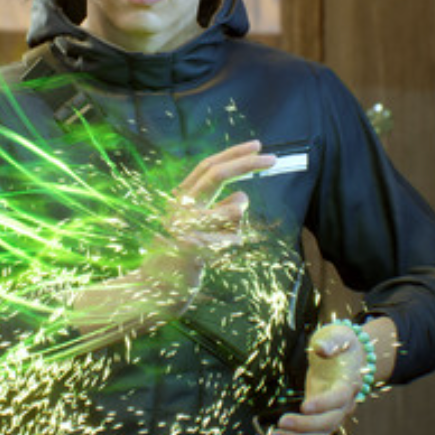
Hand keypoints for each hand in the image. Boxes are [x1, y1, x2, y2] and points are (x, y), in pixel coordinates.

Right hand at [67, 141, 274, 336]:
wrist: (160, 288)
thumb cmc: (183, 254)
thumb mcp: (200, 225)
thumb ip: (217, 208)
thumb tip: (242, 195)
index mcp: (181, 198)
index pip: (207, 167)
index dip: (232, 154)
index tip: (257, 146)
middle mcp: (180, 206)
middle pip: (217, 175)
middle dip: (248, 164)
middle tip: (274, 158)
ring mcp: (186, 226)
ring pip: (234, 209)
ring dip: (238, 224)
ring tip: (221, 240)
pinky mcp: (195, 247)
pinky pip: (234, 239)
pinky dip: (232, 246)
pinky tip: (215, 256)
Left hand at [267, 323, 363, 434]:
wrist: (351, 357)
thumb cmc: (342, 344)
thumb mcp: (337, 335)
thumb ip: (331, 342)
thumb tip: (322, 349)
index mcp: (348, 384)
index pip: (339, 398)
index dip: (323, 404)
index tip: (304, 406)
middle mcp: (343, 404)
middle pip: (329, 422)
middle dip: (305, 425)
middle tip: (282, 422)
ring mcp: (333, 413)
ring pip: (320, 434)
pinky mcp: (321, 418)